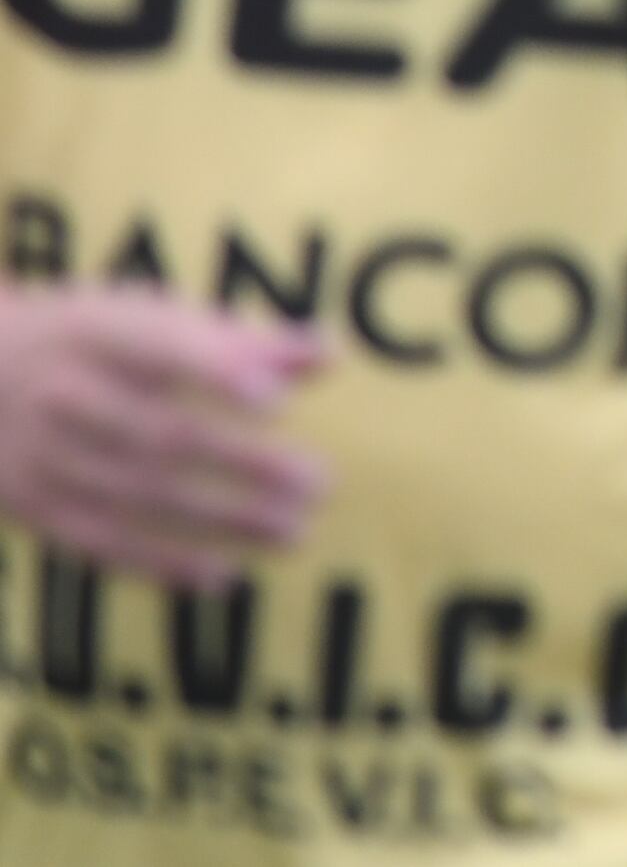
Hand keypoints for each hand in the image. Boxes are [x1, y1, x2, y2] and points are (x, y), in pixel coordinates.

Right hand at [0, 288, 326, 588]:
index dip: (217, 372)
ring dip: (219, 520)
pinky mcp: (32, 509)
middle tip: (318, 482)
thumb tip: (326, 354)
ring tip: (294, 532)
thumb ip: (231, 338)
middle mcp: (62, 396)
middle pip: (156, 435)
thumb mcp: (139, 316)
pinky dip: (160, 563)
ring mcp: (40, 459)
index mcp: (93, 333)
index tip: (278, 401)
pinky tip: (221, 576)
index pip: (158, 348)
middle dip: (241, 464)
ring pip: (136, 497)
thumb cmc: (81, 339)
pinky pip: (98, 543)